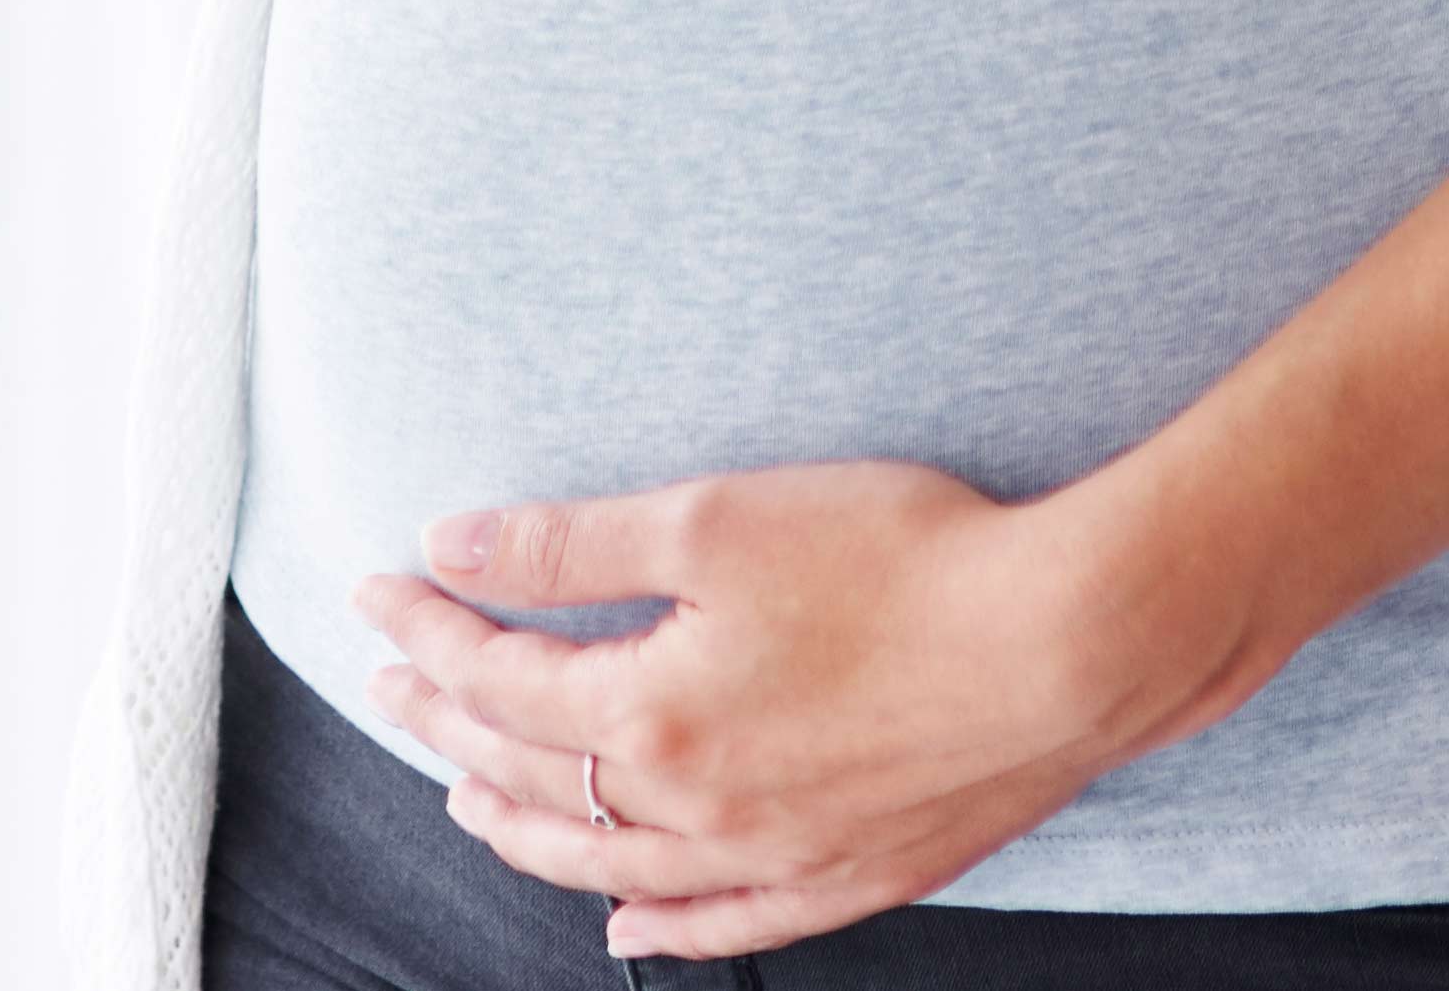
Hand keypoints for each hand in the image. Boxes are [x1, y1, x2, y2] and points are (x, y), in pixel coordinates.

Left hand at [351, 462, 1216, 954]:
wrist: (1066, 644)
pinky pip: (724, 928)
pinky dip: (659, 929)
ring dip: (522, 830)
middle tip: (399, 684)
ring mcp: (769, 856)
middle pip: (533, 776)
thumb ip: (572, 546)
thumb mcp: (716, 519)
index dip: (428, 628)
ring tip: (466, 801)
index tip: (382, 587)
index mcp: (649, 714)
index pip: (497, 678)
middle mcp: (693, 807)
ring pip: (608, 865)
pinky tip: (625, 924)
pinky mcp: (845, 876)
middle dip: (448, 726)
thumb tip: (454, 547)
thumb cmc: (903, 562)